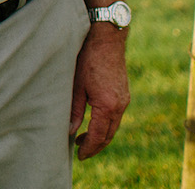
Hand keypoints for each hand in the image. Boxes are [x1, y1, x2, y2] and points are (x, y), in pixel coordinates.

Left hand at [68, 27, 128, 159]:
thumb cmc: (87, 59)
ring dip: (101, 136)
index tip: (79, 156)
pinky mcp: (124, 93)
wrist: (106, 38)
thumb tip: (70, 131)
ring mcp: (124, 99)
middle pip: (109, 135)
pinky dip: (106, 124)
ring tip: (84, 139)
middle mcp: (120, 105)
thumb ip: (75, 111)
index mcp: (107, 106)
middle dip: (96, 146)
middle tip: (81, 152)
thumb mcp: (76, 86)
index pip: (99, 136)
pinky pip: (116, 115)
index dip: (89, 148)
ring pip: (114, 126)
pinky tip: (95, 122)